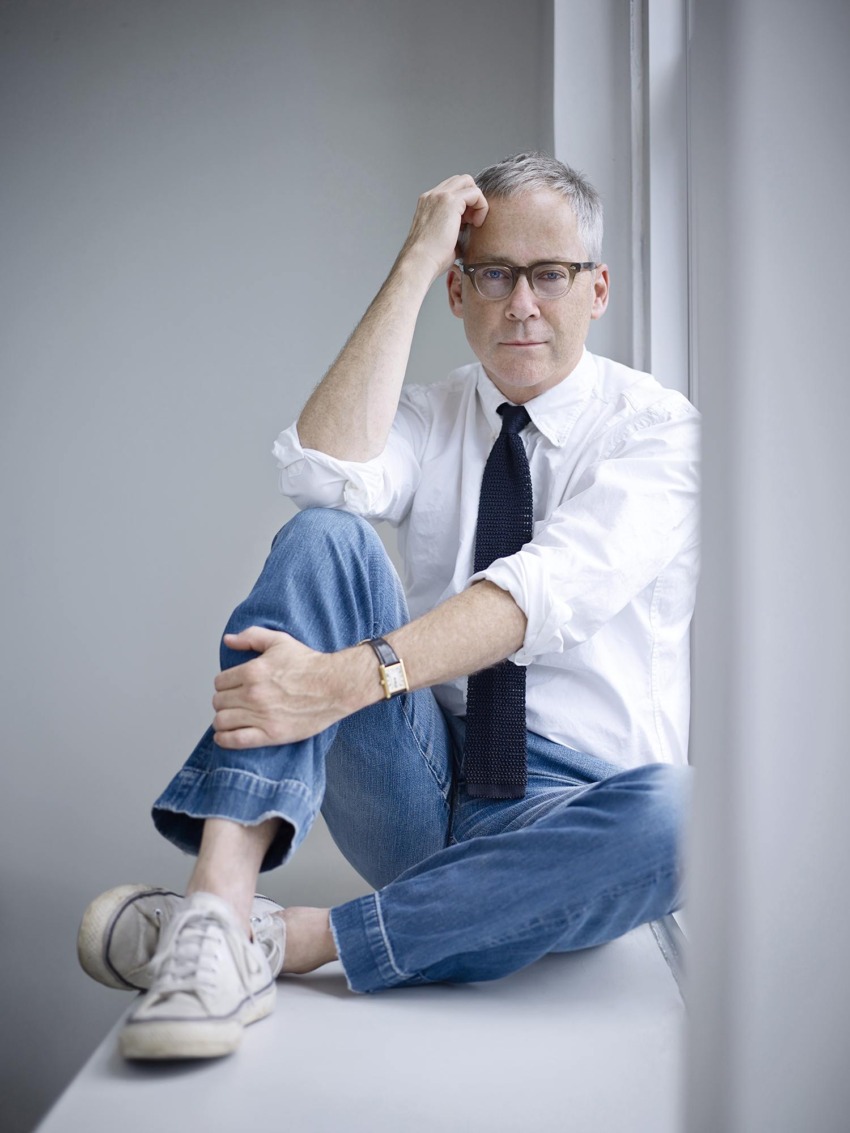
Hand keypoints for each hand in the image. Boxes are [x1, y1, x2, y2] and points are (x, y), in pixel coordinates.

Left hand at [211, 627, 351, 749]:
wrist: (336, 686)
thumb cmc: (310, 664)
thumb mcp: (280, 641)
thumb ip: (251, 637)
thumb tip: (228, 640)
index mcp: (253, 671)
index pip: (220, 682)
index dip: (225, 684)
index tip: (233, 687)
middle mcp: (254, 694)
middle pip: (219, 701)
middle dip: (224, 700)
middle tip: (234, 701)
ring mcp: (262, 716)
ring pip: (222, 721)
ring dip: (222, 719)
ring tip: (230, 718)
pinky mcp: (271, 734)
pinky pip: (235, 740)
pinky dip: (224, 739)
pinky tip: (224, 736)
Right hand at [400, 174, 487, 280]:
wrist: (419, 263)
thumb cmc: (429, 259)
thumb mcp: (443, 240)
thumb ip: (454, 231)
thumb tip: (466, 236)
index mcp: (427, 203)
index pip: (452, 190)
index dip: (465, 204)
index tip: (466, 225)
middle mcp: (431, 196)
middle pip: (461, 180)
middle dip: (472, 198)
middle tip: (472, 221)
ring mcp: (439, 196)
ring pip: (468, 182)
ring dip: (476, 201)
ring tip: (474, 223)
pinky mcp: (450, 201)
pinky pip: (475, 193)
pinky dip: (481, 206)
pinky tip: (476, 224)